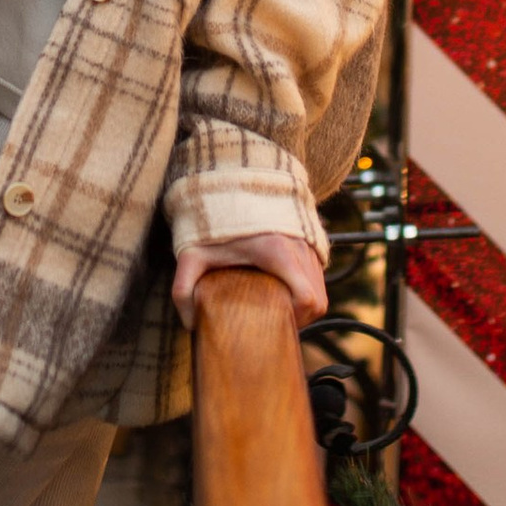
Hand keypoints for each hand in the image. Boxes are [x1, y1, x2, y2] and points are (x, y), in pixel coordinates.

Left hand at [171, 230, 329, 329]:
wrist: (232, 182)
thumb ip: (183, 287)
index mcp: (277, 251)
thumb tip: (190, 323)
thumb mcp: (192, 252)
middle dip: (300, 318)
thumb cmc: (214, 220)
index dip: (297, 319)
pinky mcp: (310, 242)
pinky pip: (319, 277)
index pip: (308, 298)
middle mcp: (300, 248)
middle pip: (318, 301)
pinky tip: (282, 293)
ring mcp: (308, 244)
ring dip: (304, 306)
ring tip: (276, 309)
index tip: (275, 322)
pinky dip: (307, 291)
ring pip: (321, 291)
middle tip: (274, 323)